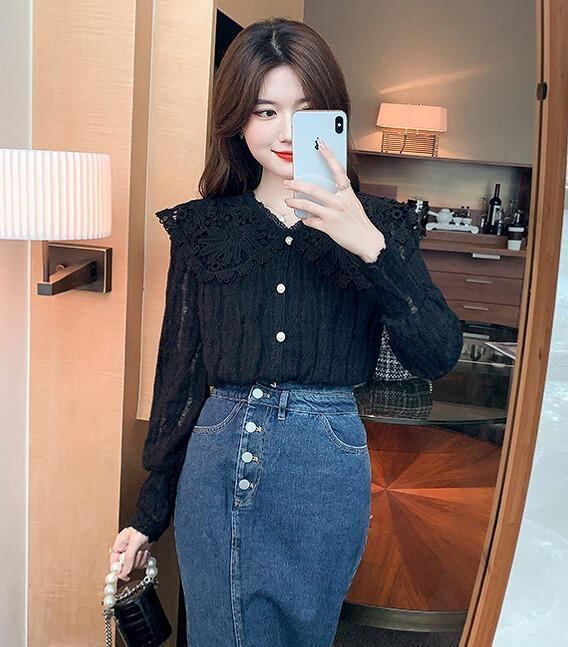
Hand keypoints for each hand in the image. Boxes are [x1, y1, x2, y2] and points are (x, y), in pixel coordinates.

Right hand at [108, 527, 151, 581]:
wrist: (153, 523)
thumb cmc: (141, 528)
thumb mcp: (134, 542)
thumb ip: (129, 558)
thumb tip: (124, 572)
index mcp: (118, 547)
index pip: (114, 564)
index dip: (119, 571)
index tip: (125, 576)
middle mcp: (124, 551)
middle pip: (126, 566)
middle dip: (134, 561)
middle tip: (138, 553)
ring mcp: (132, 553)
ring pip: (134, 565)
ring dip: (141, 558)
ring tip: (143, 549)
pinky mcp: (139, 554)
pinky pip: (141, 563)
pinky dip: (145, 558)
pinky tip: (146, 550)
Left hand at [282, 138, 385, 261]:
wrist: (367, 241)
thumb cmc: (359, 222)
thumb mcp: (352, 204)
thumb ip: (340, 196)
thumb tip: (324, 191)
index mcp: (347, 193)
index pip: (337, 169)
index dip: (329, 155)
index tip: (321, 144)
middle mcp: (339, 202)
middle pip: (313, 189)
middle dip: (296, 185)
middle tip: (287, 182)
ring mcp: (333, 215)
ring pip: (307, 205)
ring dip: (294, 203)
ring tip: (289, 201)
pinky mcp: (328, 227)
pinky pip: (310, 221)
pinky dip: (305, 220)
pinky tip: (303, 219)